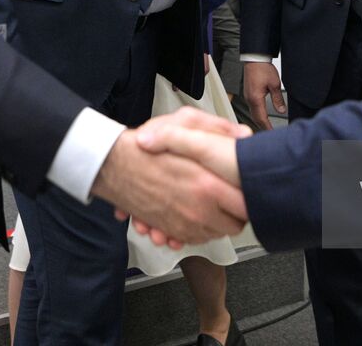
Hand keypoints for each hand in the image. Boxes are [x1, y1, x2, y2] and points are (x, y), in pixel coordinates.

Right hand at [91, 112, 247, 247]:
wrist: (112, 165)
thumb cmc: (147, 145)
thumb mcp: (185, 122)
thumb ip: (218, 129)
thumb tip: (244, 136)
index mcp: (207, 185)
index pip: (245, 207)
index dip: (250, 198)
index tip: (248, 190)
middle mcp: (197, 211)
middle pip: (234, 226)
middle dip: (236, 214)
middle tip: (233, 199)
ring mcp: (182, 224)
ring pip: (213, 235)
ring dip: (215, 224)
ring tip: (213, 205)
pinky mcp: (167, 230)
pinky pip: (192, 239)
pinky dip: (194, 231)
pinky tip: (191, 214)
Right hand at [243, 61, 284, 130]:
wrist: (254, 58)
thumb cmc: (262, 68)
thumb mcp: (274, 84)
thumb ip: (278, 99)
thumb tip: (281, 110)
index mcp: (256, 98)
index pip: (261, 118)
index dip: (267, 127)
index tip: (272, 133)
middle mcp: (249, 99)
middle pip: (255, 118)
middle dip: (263, 126)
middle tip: (270, 133)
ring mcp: (248, 96)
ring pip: (253, 113)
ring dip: (260, 121)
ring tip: (267, 127)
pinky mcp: (248, 93)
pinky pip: (252, 107)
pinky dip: (257, 114)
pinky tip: (262, 115)